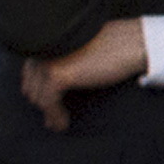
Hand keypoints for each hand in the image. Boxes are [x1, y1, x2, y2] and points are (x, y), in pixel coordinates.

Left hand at [19, 17, 149, 130]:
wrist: (133, 43)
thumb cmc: (114, 44)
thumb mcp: (81, 48)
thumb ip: (62, 58)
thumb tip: (48, 85)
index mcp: (48, 39)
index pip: (30, 71)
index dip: (37, 89)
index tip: (47, 104)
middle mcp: (43, 47)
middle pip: (31, 85)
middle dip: (42, 102)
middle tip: (52, 118)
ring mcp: (47, 60)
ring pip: (39, 96)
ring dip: (49, 112)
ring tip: (58, 124)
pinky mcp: (57, 75)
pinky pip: (49, 103)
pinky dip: (55, 116)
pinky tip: (63, 124)